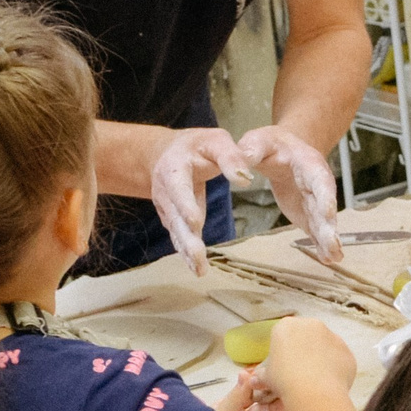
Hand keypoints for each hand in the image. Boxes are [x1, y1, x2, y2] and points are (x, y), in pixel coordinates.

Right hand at [149, 127, 247, 274]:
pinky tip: (196, 268)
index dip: (184, 203)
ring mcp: (166, 206)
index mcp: (174, 167)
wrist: (169, 153)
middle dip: (186, 236)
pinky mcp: (172, 218)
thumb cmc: (199, 145)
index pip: (178, 187)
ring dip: (186, 250)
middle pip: (175, 215)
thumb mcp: (216, 141)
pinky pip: (178, 236)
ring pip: (176, 230)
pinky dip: (186, 253)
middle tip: (198, 255)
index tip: (194, 221)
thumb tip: (245, 178)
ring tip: (200, 270)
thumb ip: (231, 156)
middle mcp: (165, 189)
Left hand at [237, 124, 343, 265]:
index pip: (319, 181)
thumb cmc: (272, 144)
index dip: (324, 197)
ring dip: (328, 240)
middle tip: (332, 244)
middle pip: (325, 206)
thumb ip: (250, 151)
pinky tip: (328, 259)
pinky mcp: (309, 215)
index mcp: (309, 163)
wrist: (285, 150)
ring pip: (323, 222)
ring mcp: (315, 202)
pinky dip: (322, 244)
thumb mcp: (258, 141)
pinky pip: (317, 230)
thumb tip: (239, 170)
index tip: (327, 214)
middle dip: (329, 225)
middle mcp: (318, 185)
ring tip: (333, 258)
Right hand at [261, 313, 355, 397]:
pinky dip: (335, 367)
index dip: (285, 350)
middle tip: (301, 371)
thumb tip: (254, 381)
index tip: (285, 364)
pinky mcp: (347, 350)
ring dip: (322, 357)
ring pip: (325, 346)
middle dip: (305, 350)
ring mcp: (332, 336)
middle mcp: (311, 325)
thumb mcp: (267, 378)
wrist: (314, 393)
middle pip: (307, 336)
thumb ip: (262, 375)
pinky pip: (339, 358)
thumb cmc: (284, 381)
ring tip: (316, 379)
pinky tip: (329, 382)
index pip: (284, 334)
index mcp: (286, 326)